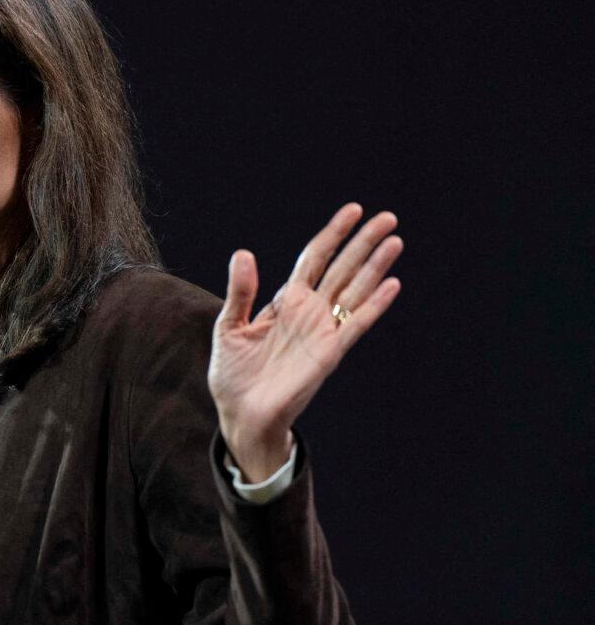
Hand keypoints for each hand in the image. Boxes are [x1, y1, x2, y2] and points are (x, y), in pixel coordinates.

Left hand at [208, 203, 402, 481]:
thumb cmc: (234, 374)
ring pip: (355, 290)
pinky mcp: (329, 353)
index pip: (315, 258)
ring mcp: (322, 331)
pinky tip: (391, 284)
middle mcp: (309, 312)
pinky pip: (355, 324)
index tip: (353, 210)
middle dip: (363, 242)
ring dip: (375, 266)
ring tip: (395, 240)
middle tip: (388, 217)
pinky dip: (374, 304)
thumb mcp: (229, 326)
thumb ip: (240, 291)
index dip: (333, 234)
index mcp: (285, 301)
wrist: (242, 414)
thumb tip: (243, 253)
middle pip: (342, 268)